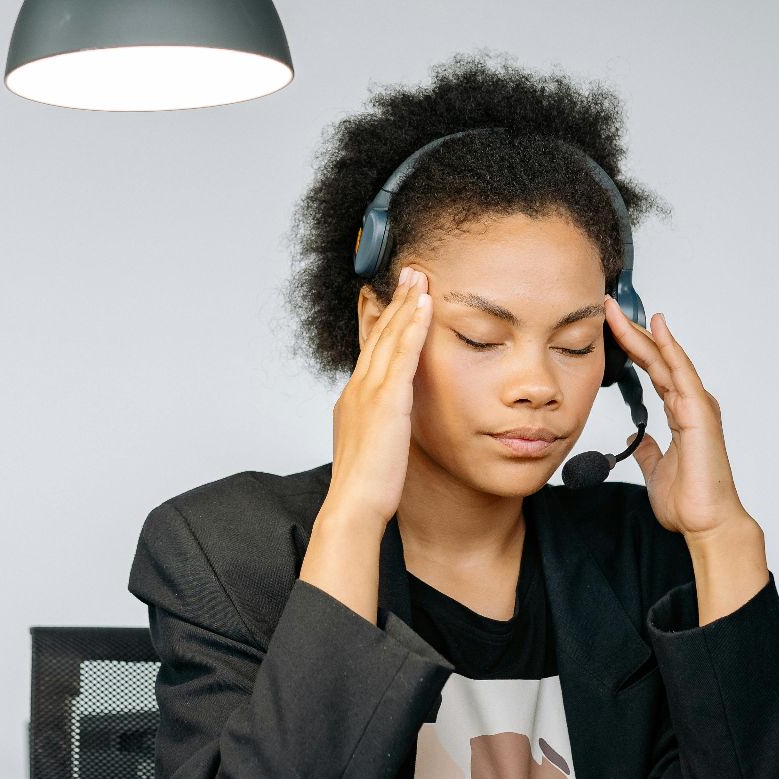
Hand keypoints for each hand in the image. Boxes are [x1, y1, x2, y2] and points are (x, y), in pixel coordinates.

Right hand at [324, 264, 432, 526]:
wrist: (354, 506)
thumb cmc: (365, 488)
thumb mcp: (372, 449)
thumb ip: (380, 428)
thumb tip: (389, 424)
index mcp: (353, 401)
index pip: (369, 350)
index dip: (382, 321)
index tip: (392, 298)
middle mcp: (357, 390)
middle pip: (377, 334)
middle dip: (394, 301)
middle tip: (408, 273)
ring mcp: (369, 393)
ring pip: (388, 336)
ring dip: (406, 303)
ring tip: (419, 277)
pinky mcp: (387, 401)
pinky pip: (402, 354)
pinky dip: (413, 326)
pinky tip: (425, 306)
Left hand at [602, 297, 753, 540]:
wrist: (706, 523)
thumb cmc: (689, 500)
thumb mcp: (656, 470)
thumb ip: (649, 451)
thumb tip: (638, 440)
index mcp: (680, 413)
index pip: (651, 371)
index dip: (630, 348)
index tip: (608, 329)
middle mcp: (690, 404)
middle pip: (657, 358)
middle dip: (631, 332)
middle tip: (607, 307)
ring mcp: (697, 406)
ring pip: (666, 359)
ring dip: (643, 333)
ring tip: (619, 311)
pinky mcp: (700, 413)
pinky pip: (682, 373)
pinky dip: (670, 348)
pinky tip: (657, 327)